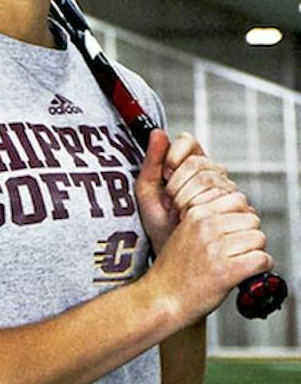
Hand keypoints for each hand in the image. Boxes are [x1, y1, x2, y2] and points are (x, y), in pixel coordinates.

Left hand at [135, 130, 238, 252]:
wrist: (172, 250)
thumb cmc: (159, 223)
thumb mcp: (147, 192)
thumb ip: (151, 161)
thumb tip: (157, 132)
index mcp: (190, 163)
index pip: (188, 141)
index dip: (174, 156)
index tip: (165, 175)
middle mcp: (212, 172)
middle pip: (197, 162)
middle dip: (176, 185)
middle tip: (170, 202)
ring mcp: (226, 188)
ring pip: (209, 179)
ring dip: (187, 199)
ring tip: (180, 213)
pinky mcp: (236, 206)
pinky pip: (222, 198)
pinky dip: (201, 209)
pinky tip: (193, 218)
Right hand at [144, 188, 271, 325]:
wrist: (162, 298)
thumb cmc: (174, 271)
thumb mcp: (184, 233)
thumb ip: (209, 220)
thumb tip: (245, 215)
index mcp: (196, 214)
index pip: (238, 200)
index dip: (239, 217)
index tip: (232, 232)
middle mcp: (206, 227)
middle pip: (252, 219)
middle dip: (248, 235)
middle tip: (235, 251)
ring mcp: (216, 248)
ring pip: (259, 239)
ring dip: (254, 252)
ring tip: (238, 262)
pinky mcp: (226, 270)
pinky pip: (261, 260)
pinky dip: (260, 268)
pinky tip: (246, 273)